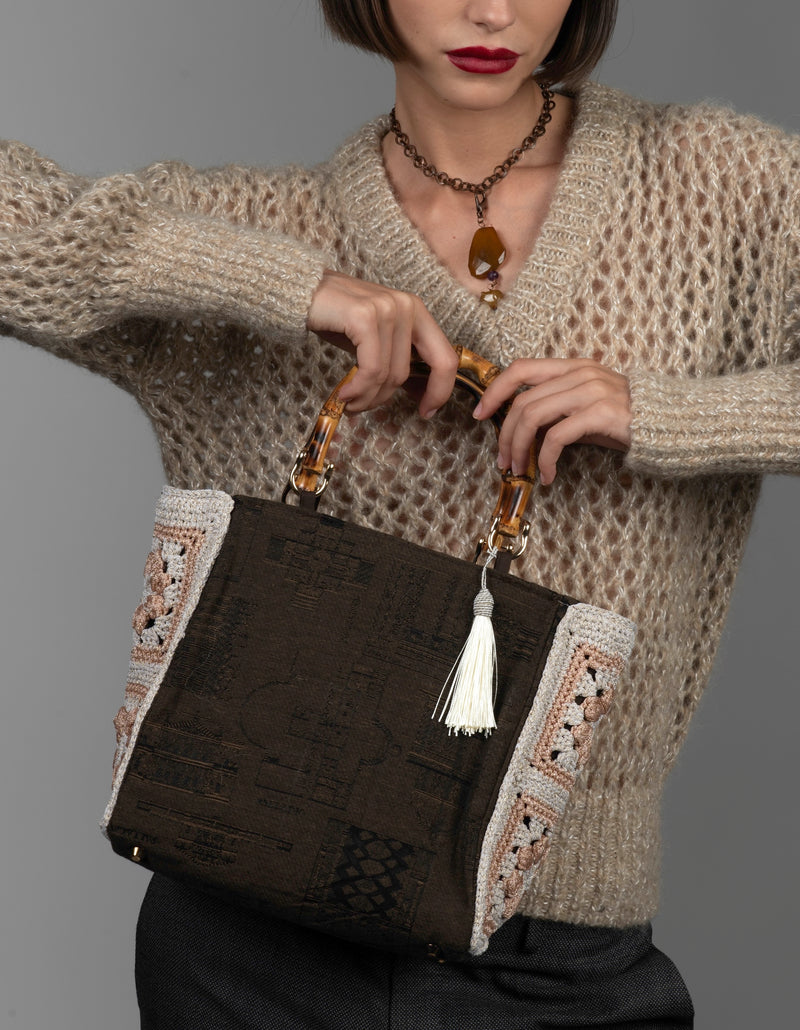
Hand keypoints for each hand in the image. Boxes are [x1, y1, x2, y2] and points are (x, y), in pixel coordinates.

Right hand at [306, 269, 457, 415]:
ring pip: (389, 374)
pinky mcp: (365, 317)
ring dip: (366, 397)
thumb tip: (421, 395)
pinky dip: (358, 389)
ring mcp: (388, 309)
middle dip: (387, 398)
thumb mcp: (374, 342)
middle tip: (364, 408)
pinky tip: (345, 394)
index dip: (440, 390)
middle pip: (413, 371)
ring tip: (349, 401)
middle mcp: (407, 306)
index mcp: (416, 311)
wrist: (300, 291)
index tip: (427, 412)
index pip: (445, 357)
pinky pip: (371, 369)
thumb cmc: (336, 318)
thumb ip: (398, 362)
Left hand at [473, 358, 631, 484]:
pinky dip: (544, 460)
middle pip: (522, 401)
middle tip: (502, 460)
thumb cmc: (628, 420)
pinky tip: (546, 475)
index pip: (521, 368)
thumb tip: (523, 430)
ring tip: (519, 469)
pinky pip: (556, 437)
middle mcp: (580, 374)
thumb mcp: (587, 409)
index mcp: (573, 367)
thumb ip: (557, 412)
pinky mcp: (600, 413)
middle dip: (504, 434)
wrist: (672, 424)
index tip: (480, 414)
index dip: (495, 390)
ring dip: (519, 448)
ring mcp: (590, 391)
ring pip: (533, 416)